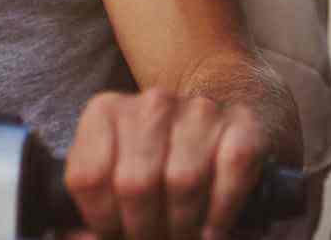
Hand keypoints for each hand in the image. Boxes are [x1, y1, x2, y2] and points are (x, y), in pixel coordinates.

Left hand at [64, 89, 269, 239]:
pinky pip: (230, 173)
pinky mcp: (241, 124)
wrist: (216, 117)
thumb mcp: (113, 171)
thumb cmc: (157, 157)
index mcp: (106, 111)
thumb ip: (93, 208)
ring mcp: (200, 110)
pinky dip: (221, 213)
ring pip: (182, 182)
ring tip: (181, 237)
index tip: (116, 233)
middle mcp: (153, 103)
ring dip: (182, 225)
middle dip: (144, 229)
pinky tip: (211, 230)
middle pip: (135, 184)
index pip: (89, 177)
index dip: (101, 220)